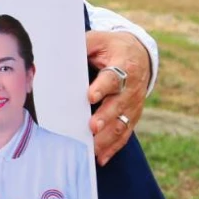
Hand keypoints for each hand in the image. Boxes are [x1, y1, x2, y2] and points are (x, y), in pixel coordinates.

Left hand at [85, 30, 150, 164]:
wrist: (139, 55)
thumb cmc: (111, 48)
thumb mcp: (99, 40)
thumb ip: (84, 46)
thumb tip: (59, 50)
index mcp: (124, 66)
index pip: (113, 78)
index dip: (103, 87)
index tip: (90, 96)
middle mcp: (131, 88)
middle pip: (118, 105)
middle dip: (105, 117)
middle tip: (92, 128)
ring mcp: (133, 105)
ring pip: (121, 124)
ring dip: (107, 138)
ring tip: (93, 150)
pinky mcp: (132, 116)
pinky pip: (124, 134)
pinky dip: (113, 148)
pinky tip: (101, 158)